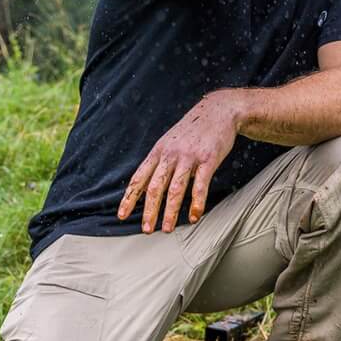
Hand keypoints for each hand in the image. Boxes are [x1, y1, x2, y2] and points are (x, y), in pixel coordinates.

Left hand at [117, 90, 240, 232]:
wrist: (218, 110)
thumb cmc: (193, 130)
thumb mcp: (170, 141)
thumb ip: (160, 162)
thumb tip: (147, 186)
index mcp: (158, 152)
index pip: (139, 178)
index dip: (129, 198)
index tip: (122, 215)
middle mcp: (171, 155)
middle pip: (155, 186)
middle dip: (149, 210)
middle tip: (146, 230)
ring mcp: (189, 157)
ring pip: (175, 188)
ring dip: (170, 211)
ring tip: (167, 229)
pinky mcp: (208, 159)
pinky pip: (200, 185)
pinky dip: (196, 203)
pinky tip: (195, 217)